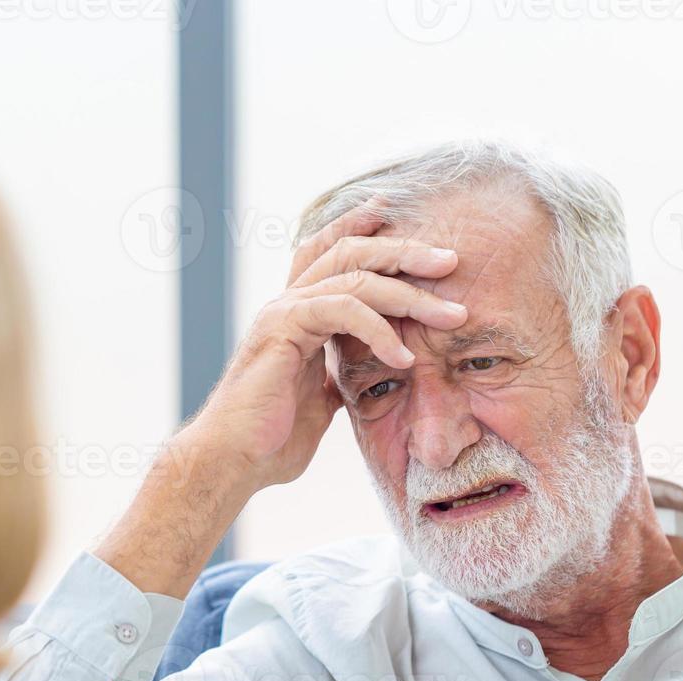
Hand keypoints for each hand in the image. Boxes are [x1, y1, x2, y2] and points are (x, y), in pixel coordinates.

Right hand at [181, 202, 466, 491]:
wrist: (231, 462)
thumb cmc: (270, 441)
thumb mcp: (320, 404)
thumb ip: (339, 379)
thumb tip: (369, 379)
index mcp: (297, 315)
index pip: (331, 254)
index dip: (362, 229)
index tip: (399, 216)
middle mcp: (288, 304)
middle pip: (349, 251)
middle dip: (404, 251)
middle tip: (451, 261)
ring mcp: (283, 313)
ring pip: (354, 277)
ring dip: (409, 293)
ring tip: (451, 315)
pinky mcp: (282, 329)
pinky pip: (341, 309)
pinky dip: (378, 329)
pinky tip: (404, 358)